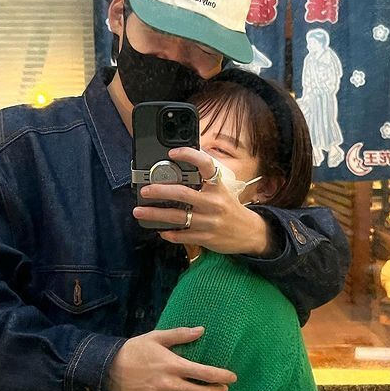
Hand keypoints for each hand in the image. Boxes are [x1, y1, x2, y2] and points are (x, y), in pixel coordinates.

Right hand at [106, 327, 236, 390]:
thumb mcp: (156, 337)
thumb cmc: (134, 350)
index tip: (232, 378)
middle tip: (223, 388)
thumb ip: (180, 335)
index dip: (222, 376)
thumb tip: (202, 330)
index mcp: (172, 364)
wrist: (108, 367)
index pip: (205, 373)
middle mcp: (168, 384)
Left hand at [133, 148, 271, 255]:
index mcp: (218, 186)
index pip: (205, 165)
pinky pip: (183, 235)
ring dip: (155, 214)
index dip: (189, 156)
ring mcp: (210, 221)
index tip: (172, 153)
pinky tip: (160, 230)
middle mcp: (214, 202)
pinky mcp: (206, 237)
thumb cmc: (230, 208)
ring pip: (178, 217)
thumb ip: (204, 181)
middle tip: (145, 190)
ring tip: (139, 211)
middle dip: (160, 191)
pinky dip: (169, 233)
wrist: (250, 232)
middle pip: (183, 194)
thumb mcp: (222, 190)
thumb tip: (180, 168)